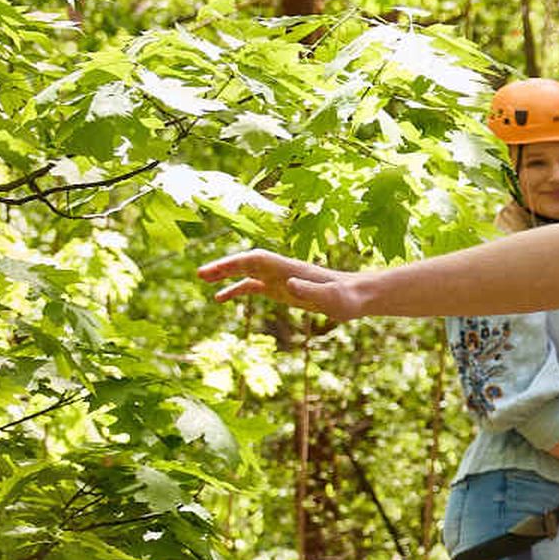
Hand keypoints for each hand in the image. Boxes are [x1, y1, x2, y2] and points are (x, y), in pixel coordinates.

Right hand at [201, 248, 373, 320]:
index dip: (235, 263)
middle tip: (199, 274)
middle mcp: (281, 270)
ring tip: (203, 281)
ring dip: (225, 275)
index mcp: (289, 269)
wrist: (359, 297)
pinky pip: (253, 287)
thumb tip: (289, 284)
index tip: (216, 270)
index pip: (256, 260)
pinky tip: (220, 299)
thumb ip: (311, 290)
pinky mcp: (282, 291)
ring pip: (246, 273)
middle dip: (223, 267)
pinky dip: (236, 290)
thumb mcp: (331, 297)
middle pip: (246, 263)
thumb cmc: (348, 298)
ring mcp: (280, 279)